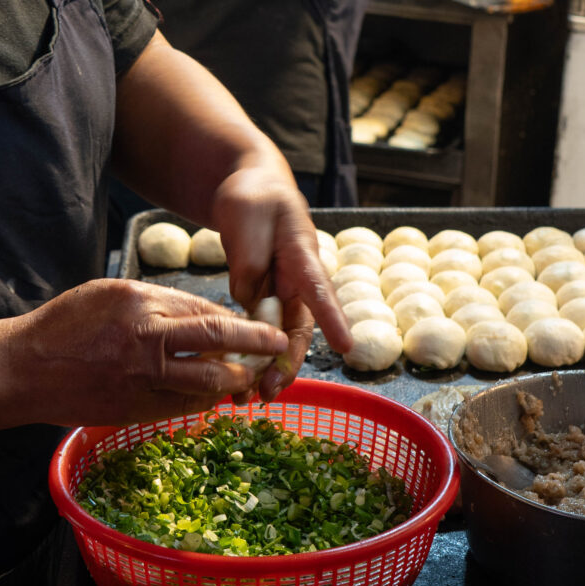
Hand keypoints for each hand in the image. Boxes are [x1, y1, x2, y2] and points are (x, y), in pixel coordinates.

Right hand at [8, 278, 288, 425]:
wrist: (21, 370)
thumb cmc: (64, 327)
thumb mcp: (108, 295)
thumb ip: (157, 302)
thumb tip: (204, 314)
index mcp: (140, 301)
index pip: (205, 310)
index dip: (239, 320)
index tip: (261, 325)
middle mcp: (146, 336)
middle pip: (218, 338)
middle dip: (257, 343)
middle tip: (280, 345)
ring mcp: (142, 374)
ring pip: (208, 378)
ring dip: (236, 379)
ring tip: (249, 379)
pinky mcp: (136, 406)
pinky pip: (185, 404)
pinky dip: (206, 400)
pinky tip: (215, 397)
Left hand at [210, 163, 351, 399]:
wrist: (250, 188)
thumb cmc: (254, 197)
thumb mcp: (245, 216)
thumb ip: (249, 259)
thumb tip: (247, 298)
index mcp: (302, 255)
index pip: (320, 289)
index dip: (333, 320)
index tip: (346, 347)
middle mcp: (297, 281)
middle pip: (299, 327)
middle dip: (289, 362)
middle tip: (272, 389)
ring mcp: (281, 292)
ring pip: (280, 337)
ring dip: (268, 368)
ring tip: (251, 397)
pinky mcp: (262, 298)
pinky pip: (259, 331)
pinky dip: (252, 355)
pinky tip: (237, 380)